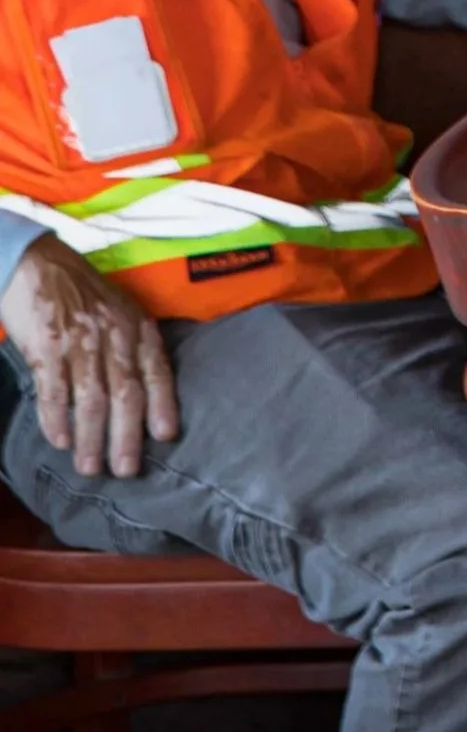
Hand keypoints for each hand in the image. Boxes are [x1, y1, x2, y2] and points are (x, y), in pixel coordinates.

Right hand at [0, 237, 178, 479]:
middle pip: (126, 393)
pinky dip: (56, 420)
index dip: (163, 404)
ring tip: (91, 467)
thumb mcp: (120, 309)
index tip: (167, 436)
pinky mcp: (46, 347)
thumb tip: (143, 389)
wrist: (35, 262)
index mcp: (135, 326)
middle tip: (127, 470)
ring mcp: (79, 342)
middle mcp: (112, 335)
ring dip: (91, 438)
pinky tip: (60, 441)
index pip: (157, 370)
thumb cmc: (82, 291)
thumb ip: (131, 344)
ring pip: (90, 400)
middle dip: (127, 435)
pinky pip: (54, 391)